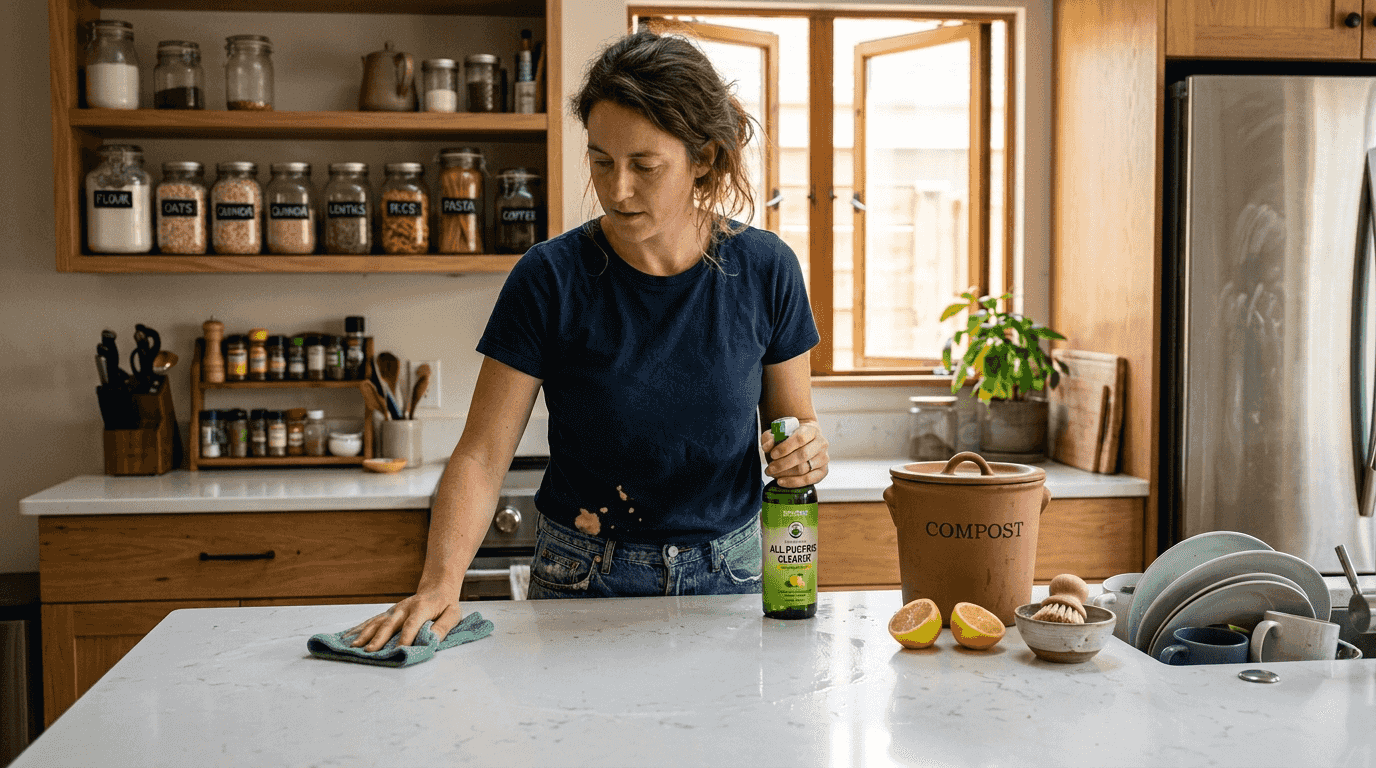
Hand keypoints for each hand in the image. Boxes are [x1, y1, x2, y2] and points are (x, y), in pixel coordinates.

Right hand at [344, 584, 464, 650]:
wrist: (436, 587)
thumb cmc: (445, 604)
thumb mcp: (452, 614)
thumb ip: (442, 627)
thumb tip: (432, 641)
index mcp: (421, 608)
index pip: (412, 625)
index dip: (406, 638)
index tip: (400, 651)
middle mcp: (403, 609)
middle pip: (389, 624)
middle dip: (379, 638)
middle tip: (370, 651)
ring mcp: (393, 611)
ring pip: (377, 622)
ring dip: (364, 634)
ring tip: (353, 646)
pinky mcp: (388, 614)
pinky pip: (371, 621)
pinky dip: (359, 629)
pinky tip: (347, 637)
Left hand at [761, 420, 828, 488]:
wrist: (805, 442)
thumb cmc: (790, 437)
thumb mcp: (778, 433)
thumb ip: (770, 437)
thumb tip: (767, 447)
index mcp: (811, 430)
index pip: (800, 438)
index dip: (785, 447)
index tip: (772, 454)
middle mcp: (821, 443)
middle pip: (803, 455)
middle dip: (783, 463)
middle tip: (770, 468)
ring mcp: (824, 458)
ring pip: (804, 468)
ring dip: (785, 473)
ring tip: (772, 474)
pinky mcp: (823, 471)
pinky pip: (809, 479)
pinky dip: (793, 482)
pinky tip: (781, 481)